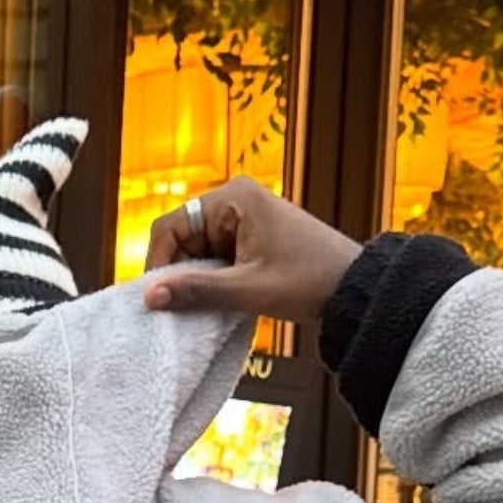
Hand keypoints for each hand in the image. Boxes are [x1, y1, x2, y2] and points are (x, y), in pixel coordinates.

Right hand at [142, 179, 360, 323]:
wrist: (353, 288)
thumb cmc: (307, 281)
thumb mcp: (247, 290)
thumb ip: (195, 291)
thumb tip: (148, 296)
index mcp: (233, 197)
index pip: (170, 226)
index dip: (158, 263)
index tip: (158, 299)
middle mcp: (234, 198)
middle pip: (181, 237)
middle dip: (180, 271)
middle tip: (183, 306)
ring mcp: (243, 216)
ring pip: (196, 250)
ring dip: (197, 278)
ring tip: (209, 302)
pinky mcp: (250, 235)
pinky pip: (215, 255)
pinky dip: (212, 278)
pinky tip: (221, 297)